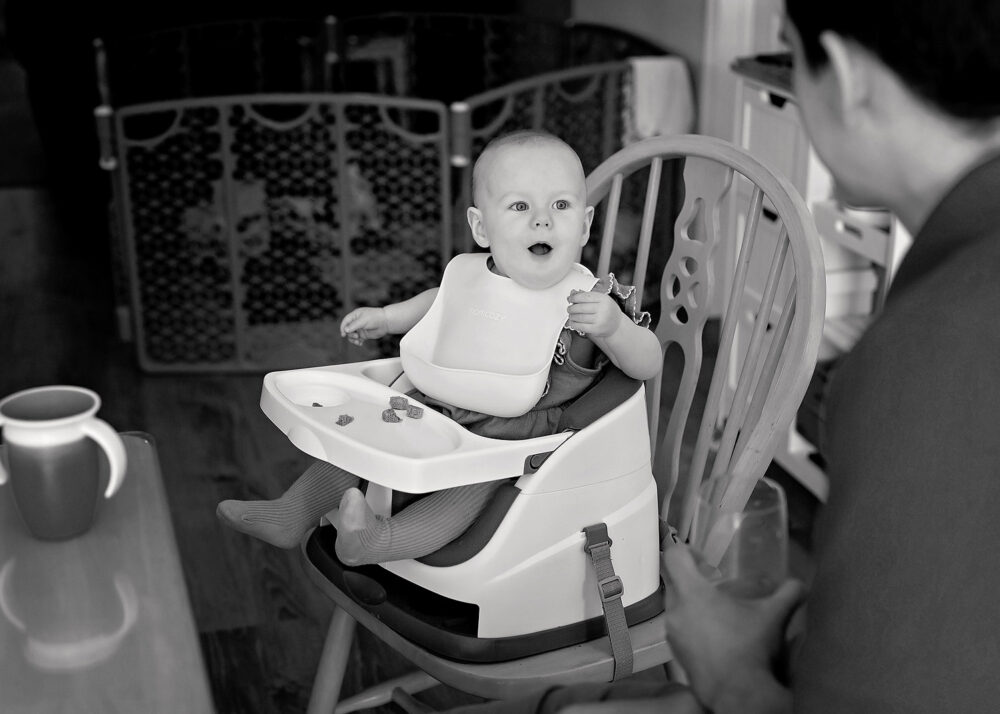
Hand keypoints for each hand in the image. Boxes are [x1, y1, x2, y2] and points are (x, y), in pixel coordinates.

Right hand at [340, 307, 388, 345]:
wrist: (386, 322)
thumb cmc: (375, 318)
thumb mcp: (363, 320)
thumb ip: (354, 325)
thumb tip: (345, 330)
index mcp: (355, 316)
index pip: (345, 321)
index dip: (343, 327)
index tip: (343, 334)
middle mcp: (357, 322)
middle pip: (348, 330)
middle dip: (350, 334)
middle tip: (356, 336)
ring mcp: (360, 329)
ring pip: (352, 336)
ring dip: (353, 339)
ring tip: (358, 341)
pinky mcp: (364, 335)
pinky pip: (358, 339)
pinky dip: (357, 342)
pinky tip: (360, 343)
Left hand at [566, 290, 621, 337]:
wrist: (617, 325)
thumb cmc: (607, 310)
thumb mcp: (601, 300)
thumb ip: (587, 295)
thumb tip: (572, 293)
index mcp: (604, 299)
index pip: (585, 296)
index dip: (575, 297)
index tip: (570, 299)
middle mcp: (603, 309)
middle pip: (581, 307)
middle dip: (571, 308)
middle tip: (569, 309)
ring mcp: (600, 320)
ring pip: (580, 317)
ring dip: (572, 316)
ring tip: (571, 315)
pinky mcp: (597, 329)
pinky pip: (581, 326)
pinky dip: (574, 324)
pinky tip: (573, 322)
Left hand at [661, 545, 803, 711]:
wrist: (738, 693)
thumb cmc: (750, 647)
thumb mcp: (773, 615)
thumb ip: (788, 593)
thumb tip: (799, 584)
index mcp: (692, 593)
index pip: (673, 557)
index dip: (685, 551)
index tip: (703, 561)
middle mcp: (675, 610)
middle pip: (674, 582)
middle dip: (692, 580)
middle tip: (715, 587)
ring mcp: (672, 633)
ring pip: (675, 607)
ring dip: (692, 604)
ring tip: (718, 613)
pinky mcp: (676, 653)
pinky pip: (679, 629)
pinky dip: (692, 626)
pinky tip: (717, 636)